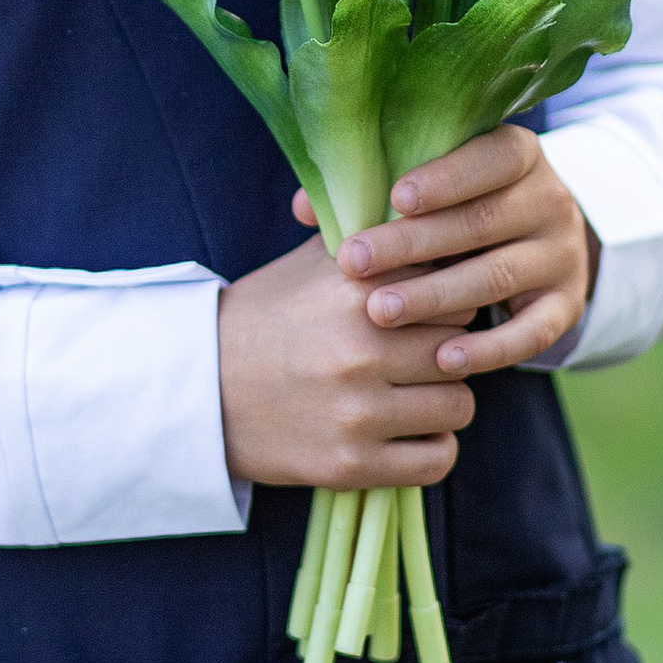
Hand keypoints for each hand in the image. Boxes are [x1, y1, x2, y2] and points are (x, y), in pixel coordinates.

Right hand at [218, 233, 474, 491]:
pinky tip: (406, 433)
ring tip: (413, 394)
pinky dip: (430, 449)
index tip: (429, 311)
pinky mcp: (351, 464)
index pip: (453, 289)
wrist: (200, 389)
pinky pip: (438, 460)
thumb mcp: (310, 262)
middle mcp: (360, 348)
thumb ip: (370, 232)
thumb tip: (416, 199)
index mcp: (354, 288)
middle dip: (448, 350)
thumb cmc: (265, 319)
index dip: (447, 300)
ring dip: (442, 401)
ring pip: (460, 405)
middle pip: (462, 347)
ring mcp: (358, 411)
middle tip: (421, 355)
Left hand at [316, 125, 599, 378]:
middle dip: (415, 244)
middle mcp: (549, 200)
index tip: (394, 199)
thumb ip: (375, 191)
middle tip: (355, 262)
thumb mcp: (432, 189)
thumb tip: (305, 207)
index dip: (446, 177)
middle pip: (484, 220)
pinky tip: (445, 359)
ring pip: (500, 274)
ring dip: (438, 296)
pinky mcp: (566, 306)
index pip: (491, 157)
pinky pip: (533, 331)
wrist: (538, 249)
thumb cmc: (460, 210)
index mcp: (518, 156)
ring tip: (381, 312)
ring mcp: (561, 255)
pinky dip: (490, 348)